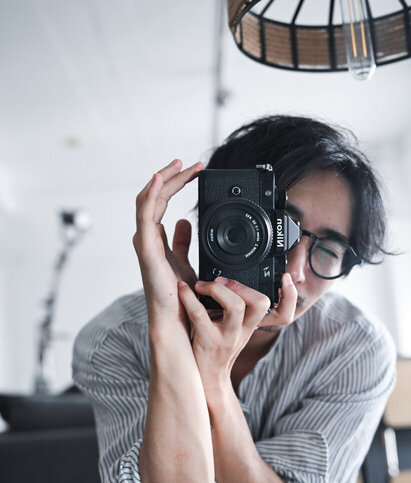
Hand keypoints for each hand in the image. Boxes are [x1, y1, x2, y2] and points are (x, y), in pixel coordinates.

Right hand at [133, 159, 202, 324]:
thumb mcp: (185, 262)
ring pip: (148, 201)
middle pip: (153, 196)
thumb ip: (181, 241)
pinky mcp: (147, 250)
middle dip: (170, 176)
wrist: (178, 320)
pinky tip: (159, 180)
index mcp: (154, 239)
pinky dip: (150, 196)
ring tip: (179, 164)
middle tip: (189, 162)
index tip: (194, 170)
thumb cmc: (180, 297)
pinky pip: (146, 217)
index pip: (160, 201)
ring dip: (163, 180)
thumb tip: (184, 222)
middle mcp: (146, 237)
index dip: (174, 183)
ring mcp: (144, 243)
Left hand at [177, 277, 270, 394]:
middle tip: (219, 281)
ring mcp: (227, 338)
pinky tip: (182, 289)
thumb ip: (234, 307)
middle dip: (239, 285)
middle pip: (258, 302)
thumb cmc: (216, 348)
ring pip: (235, 306)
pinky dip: (188, 298)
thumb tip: (224, 278)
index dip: (281, 293)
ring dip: (217, 289)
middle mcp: (242, 332)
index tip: (262, 276)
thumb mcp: (233, 329)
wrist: (206, 378)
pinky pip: (200, 314)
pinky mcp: (208, 342)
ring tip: (201, 285)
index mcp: (250, 326)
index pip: (271, 306)